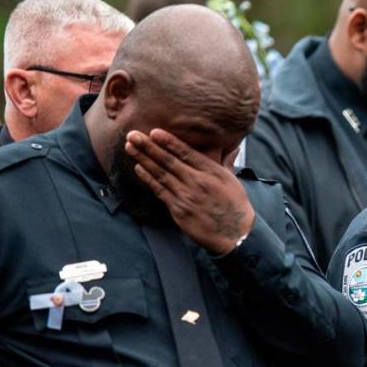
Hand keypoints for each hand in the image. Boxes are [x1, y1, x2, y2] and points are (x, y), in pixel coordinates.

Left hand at [125, 129, 254, 254]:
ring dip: (143, 159)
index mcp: (212, 172)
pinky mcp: (179, 210)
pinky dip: (148, 179)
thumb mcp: (234, 181)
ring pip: (161, 174)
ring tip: (130, 147)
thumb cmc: (235, 206)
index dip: (169, 142)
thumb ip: (227, 162)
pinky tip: (139, 168)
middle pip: (169, 161)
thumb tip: (233, 147)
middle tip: (133, 134)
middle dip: (149, 147)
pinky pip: (160, 191)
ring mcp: (187, 196)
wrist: (235, 234)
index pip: (187, 153)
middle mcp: (198, 182)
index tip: (154, 132)